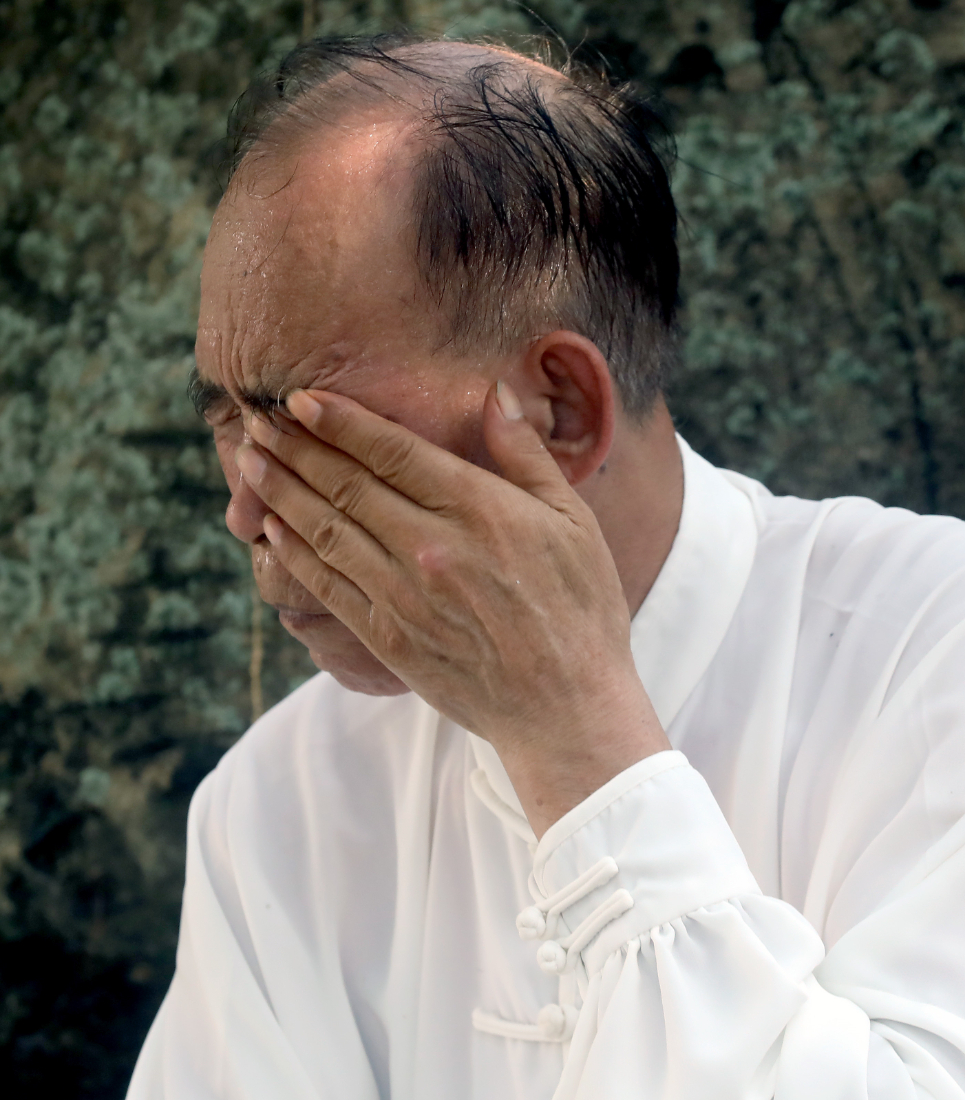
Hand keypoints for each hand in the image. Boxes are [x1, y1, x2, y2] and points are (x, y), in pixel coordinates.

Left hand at [237, 383, 668, 832]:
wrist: (566, 707)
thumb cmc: (579, 607)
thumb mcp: (572, 519)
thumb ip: (524, 454)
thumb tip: (495, 392)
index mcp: (478, 509)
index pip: (391, 450)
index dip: (339, 421)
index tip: (300, 398)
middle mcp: (431, 547)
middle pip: (346, 485)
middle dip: (295, 448)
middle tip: (256, 421)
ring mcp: (403, 595)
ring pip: (326, 531)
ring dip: (281, 492)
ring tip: (249, 463)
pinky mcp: (388, 637)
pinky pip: (327, 586)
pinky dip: (294, 552)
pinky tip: (272, 528)